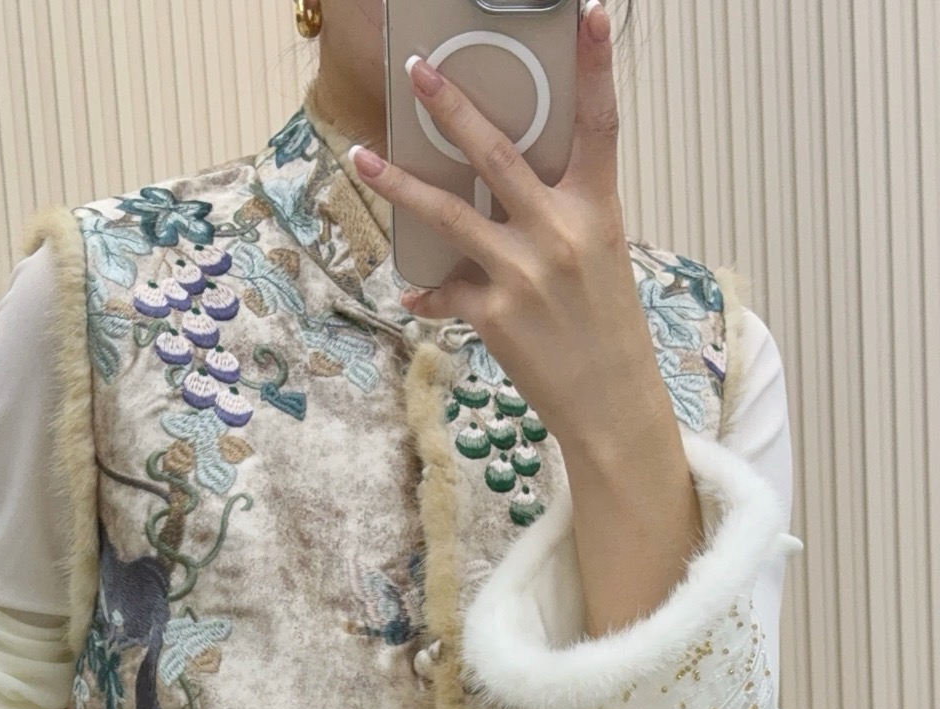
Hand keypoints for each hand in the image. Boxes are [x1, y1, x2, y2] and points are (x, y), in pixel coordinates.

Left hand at [350, 0, 661, 452]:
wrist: (611, 402)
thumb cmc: (606, 328)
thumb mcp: (600, 256)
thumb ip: (560, 215)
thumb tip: (509, 194)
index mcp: (598, 208)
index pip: (600, 123)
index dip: (597, 65)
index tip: (589, 13)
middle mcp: (560, 232)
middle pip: (498, 154)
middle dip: (453, 108)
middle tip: (418, 72)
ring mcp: (524, 272)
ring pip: (448, 213)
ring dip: (400, 183)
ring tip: (363, 157)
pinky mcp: (495, 314)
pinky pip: (446, 290)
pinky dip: (429, 291)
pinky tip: (414, 292)